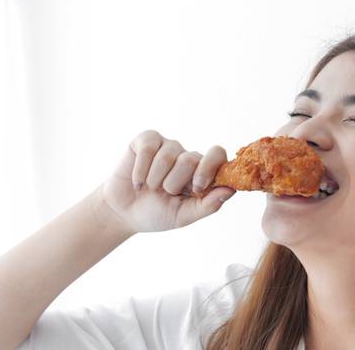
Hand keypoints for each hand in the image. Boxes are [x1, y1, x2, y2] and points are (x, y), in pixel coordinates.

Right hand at [99, 130, 235, 233]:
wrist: (123, 213)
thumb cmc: (156, 213)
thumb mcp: (184, 215)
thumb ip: (208, 204)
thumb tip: (231, 189)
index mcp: (201, 172)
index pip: (217, 155)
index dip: (209, 168)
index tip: (197, 187)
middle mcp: (186, 156)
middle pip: (190, 159)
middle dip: (174, 183)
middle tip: (165, 193)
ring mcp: (167, 146)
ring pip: (168, 156)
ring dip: (155, 180)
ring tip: (150, 188)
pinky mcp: (146, 140)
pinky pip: (148, 149)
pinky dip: (140, 171)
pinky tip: (138, 181)